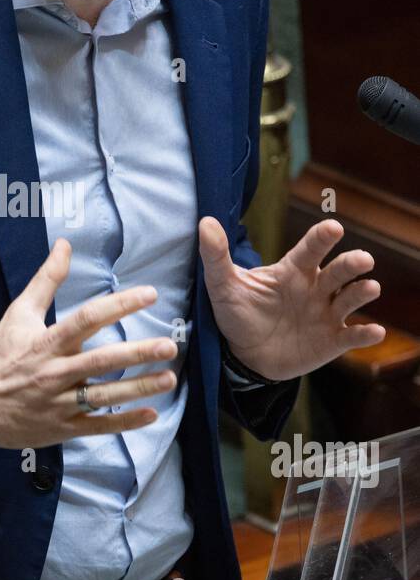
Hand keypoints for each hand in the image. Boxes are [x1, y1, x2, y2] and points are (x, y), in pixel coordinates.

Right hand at [0, 238, 178, 448]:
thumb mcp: (18, 313)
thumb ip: (46, 280)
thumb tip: (65, 244)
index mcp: (46, 343)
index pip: (86, 319)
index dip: (118, 305)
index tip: (149, 294)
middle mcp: (54, 373)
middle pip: (101, 361)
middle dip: (137, 353)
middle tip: (168, 345)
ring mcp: (59, 403)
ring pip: (104, 397)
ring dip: (139, 388)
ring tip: (169, 377)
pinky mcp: (62, 428)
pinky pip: (97, 426)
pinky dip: (125, 423)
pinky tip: (152, 414)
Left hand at [198, 215, 386, 381]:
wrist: (243, 357)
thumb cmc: (238, 314)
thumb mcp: (223, 286)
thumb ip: (216, 255)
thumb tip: (205, 222)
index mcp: (293, 270)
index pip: (310, 249)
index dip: (322, 238)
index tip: (333, 227)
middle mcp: (315, 288)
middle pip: (337, 271)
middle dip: (351, 264)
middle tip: (363, 259)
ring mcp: (326, 314)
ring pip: (349, 299)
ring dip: (361, 293)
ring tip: (370, 287)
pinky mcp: (332, 341)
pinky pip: (352, 336)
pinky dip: (365, 334)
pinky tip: (374, 331)